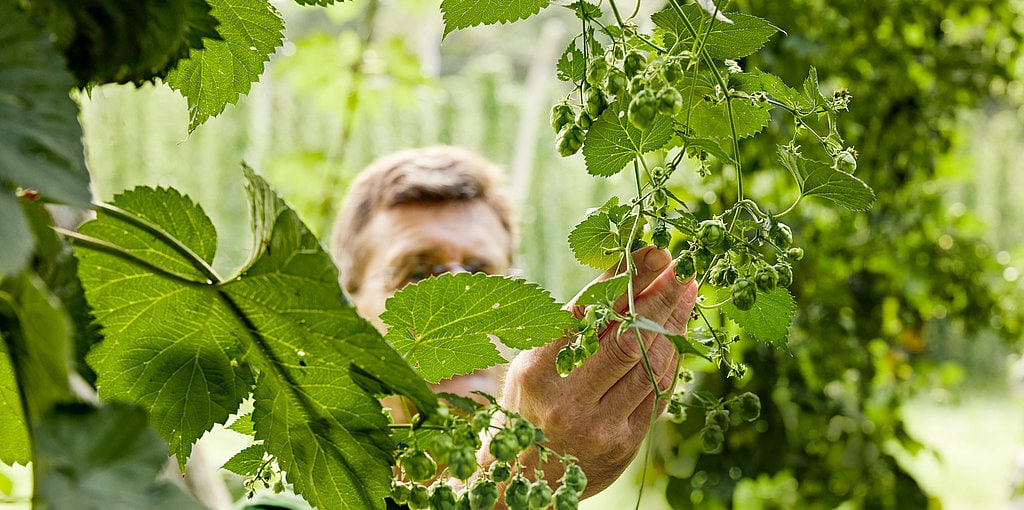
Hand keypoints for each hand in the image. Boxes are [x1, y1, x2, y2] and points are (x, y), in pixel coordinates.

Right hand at [494, 246, 697, 497]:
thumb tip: (622, 275)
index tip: (653, 251)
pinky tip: (679, 331)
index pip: (588, 312)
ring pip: (649, 363)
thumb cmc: (528, 404)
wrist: (524, 478)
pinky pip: (657, 391)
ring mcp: (598, 424)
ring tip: (687, 291)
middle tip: (683, 265)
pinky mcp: (624, 443)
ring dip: (674, 323)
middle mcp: (566, 399)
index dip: (625, 278)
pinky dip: (671, 357)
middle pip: (627, 337)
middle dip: (660, 296)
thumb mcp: (532, 362)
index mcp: (537, 370)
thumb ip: (569, 328)